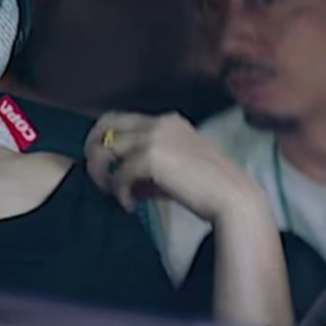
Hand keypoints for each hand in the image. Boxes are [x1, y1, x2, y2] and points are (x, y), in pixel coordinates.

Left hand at [85, 112, 263, 222]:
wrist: (231, 194)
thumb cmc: (210, 186)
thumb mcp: (176, 168)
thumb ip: (149, 168)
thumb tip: (123, 182)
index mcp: (168, 121)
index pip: (123, 118)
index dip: (108, 138)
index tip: (106, 162)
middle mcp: (159, 122)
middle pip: (107, 124)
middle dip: (94, 148)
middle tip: (96, 174)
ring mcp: (154, 138)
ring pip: (106, 149)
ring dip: (102, 174)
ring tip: (113, 194)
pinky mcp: (150, 158)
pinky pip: (118, 174)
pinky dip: (119, 193)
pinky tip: (130, 206)